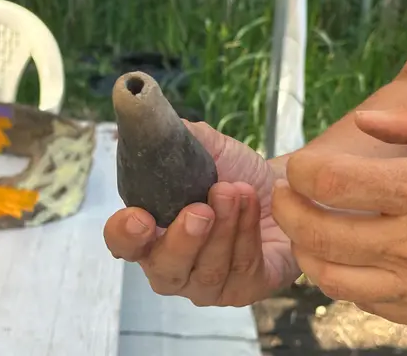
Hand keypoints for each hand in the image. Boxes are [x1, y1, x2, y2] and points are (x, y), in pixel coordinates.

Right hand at [104, 120, 299, 305]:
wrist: (283, 187)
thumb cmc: (235, 173)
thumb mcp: (206, 148)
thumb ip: (177, 137)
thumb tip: (151, 116)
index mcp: (152, 232)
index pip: (124, 244)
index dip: (125, 235)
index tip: (138, 217)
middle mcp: (174, 265)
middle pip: (164, 269)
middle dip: (183, 239)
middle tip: (201, 208)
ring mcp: (208, 284)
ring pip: (208, 270)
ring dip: (224, 227)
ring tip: (237, 191)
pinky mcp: (245, 289)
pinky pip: (242, 270)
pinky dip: (247, 233)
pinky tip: (253, 204)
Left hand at [272, 95, 406, 341]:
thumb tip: (368, 123)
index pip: (332, 181)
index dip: (300, 170)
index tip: (298, 166)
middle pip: (318, 232)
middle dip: (287, 210)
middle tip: (285, 195)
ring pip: (331, 276)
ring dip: (306, 249)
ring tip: (305, 229)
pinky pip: (363, 302)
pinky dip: (340, 279)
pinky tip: (344, 258)